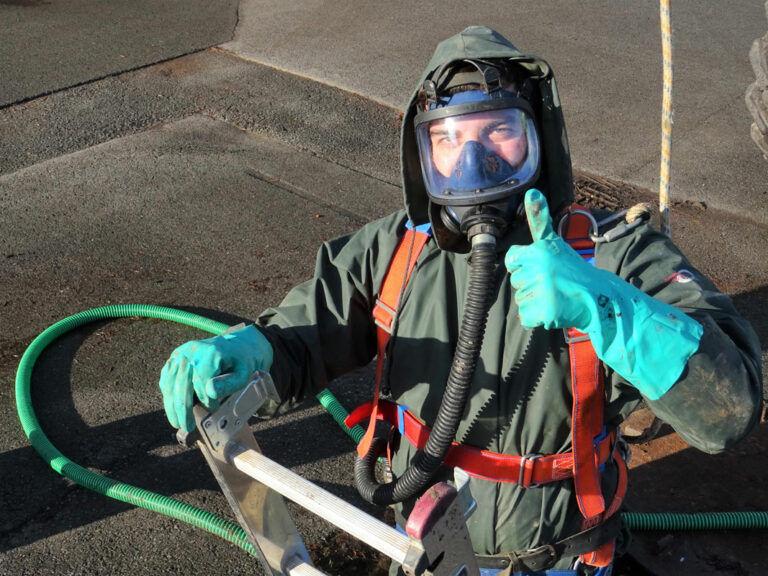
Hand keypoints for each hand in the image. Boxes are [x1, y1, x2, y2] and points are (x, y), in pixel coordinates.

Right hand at [159, 324, 273, 431]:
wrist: (234, 347)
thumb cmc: (239, 363)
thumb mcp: (242, 374)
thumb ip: (229, 383)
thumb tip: (210, 392)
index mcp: (210, 353)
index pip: (201, 381)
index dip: (206, 399)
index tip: (214, 408)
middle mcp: (191, 351)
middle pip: (182, 384)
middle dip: (182, 409)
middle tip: (187, 427)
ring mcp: (180, 354)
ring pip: (170, 383)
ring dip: (172, 406)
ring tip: (177, 423)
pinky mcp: (174, 359)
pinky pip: (167, 379)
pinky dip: (169, 395)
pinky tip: (173, 408)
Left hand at [505, 189, 701, 399]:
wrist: (598, 297)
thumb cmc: (573, 269)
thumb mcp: (555, 243)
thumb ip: (539, 221)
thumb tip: (530, 191)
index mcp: (540, 251)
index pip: (512, 259)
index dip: (523, 265)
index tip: (541, 267)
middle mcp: (540, 269)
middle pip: (516, 281)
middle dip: (531, 284)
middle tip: (553, 282)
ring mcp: (543, 291)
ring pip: (521, 300)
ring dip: (535, 301)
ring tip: (555, 295)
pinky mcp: (545, 311)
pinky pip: (526, 317)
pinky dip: (537, 317)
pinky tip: (553, 309)